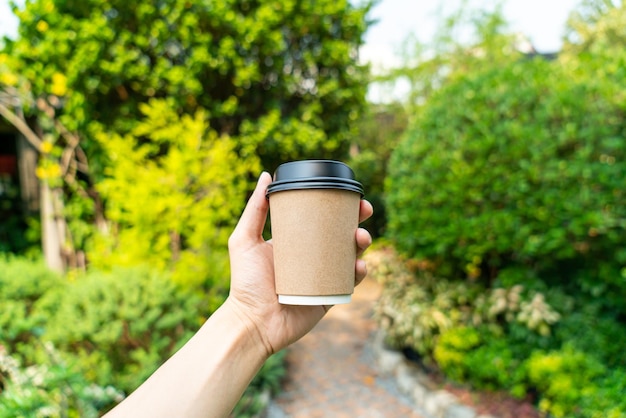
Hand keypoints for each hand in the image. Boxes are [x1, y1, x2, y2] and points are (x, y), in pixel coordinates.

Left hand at [226, 171, 372, 356]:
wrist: (252, 323)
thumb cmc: (245, 282)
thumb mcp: (244, 240)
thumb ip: (255, 210)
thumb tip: (266, 175)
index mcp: (295, 243)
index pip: (321, 220)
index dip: (339, 207)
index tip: (350, 196)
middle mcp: (311, 259)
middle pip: (341, 235)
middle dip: (357, 221)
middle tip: (363, 212)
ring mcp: (322, 278)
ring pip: (350, 256)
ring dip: (362, 244)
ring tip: (361, 238)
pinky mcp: (329, 297)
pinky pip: (350, 283)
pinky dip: (359, 273)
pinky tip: (359, 265)